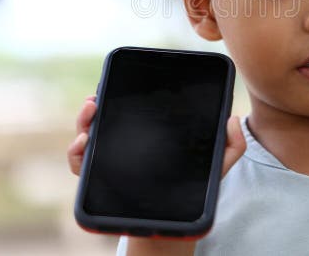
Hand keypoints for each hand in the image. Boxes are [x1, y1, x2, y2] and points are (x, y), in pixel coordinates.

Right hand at [67, 96, 246, 177]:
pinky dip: (76, 154)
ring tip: (89, 114)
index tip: (117, 83)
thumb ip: (232, 145)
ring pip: (90, 136)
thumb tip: (233, 119)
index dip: (122, 93)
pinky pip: (82, 166)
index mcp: (151, 134)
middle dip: (95, 104)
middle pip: (105, 117)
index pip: (133, 107)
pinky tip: (82, 146)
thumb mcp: (215, 166)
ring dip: (83, 123)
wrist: (175, 226)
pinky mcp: (102, 181)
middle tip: (95, 99)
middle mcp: (127, 143)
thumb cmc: (193, 191)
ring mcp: (112, 160)